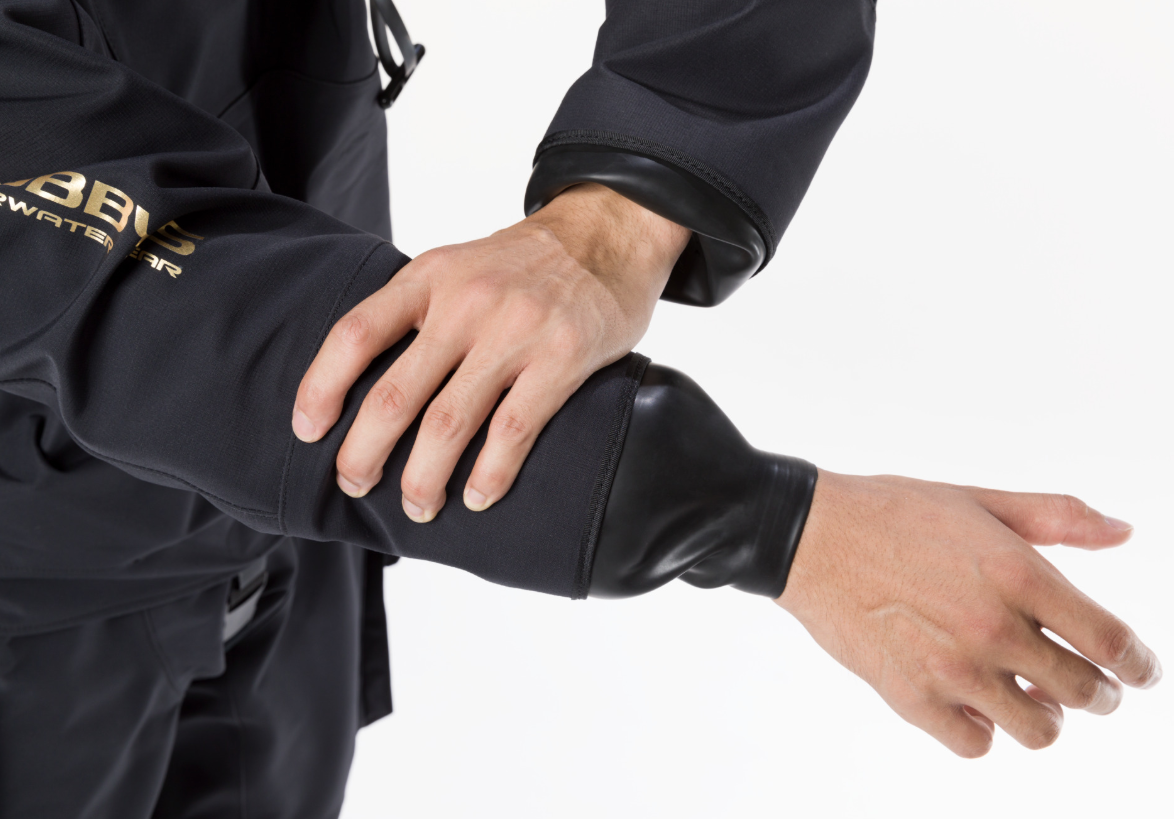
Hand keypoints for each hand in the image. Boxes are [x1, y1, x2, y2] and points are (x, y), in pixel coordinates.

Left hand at [292, 184, 689, 519]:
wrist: (609, 232)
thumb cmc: (526, 263)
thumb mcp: (459, 265)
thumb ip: (419, 312)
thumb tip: (368, 386)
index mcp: (430, 277)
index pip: (355, 334)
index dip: (322, 388)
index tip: (308, 431)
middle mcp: (466, 302)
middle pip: (395, 394)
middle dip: (364, 452)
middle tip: (355, 483)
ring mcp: (515, 331)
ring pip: (448, 423)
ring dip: (423, 478)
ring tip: (417, 507)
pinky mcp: (562, 358)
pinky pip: (513, 430)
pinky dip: (489, 475)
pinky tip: (477, 497)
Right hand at [777, 471, 1161, 756]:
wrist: (810, 536)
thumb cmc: (892, 512)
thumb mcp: (978, 502)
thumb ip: (1056, 518)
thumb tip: (1123, 532)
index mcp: (1018, 574)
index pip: (1110, 641)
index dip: (1138, 666)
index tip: (1140, 673)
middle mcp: (993, 627)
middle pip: (1084, 693)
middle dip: (1099, 694)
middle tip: (1091, 689)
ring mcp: (952, 668)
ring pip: (1038, 730)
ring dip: (1045, 717)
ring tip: (1031, 698)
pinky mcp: (911, 697)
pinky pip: (975, 744)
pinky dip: (983, 730)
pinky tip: (973, 704)